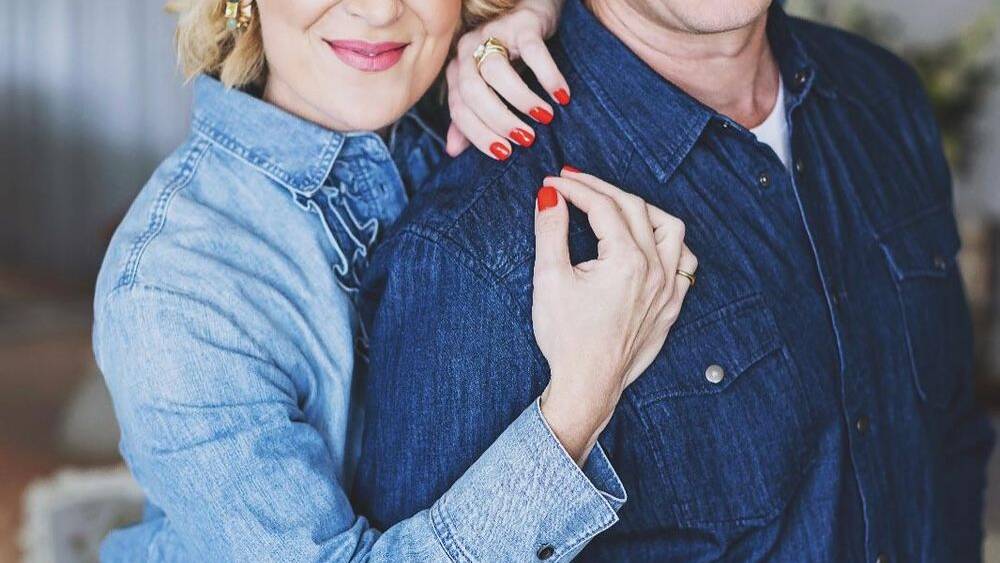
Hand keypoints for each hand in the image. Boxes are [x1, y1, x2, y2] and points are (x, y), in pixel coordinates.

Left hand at [446, 0, 569, 157]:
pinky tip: (561, 96)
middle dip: (498, 120)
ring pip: (497, 71)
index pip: (459, 110)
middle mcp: (468, 51)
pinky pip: (532, 51)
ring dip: (521, 99)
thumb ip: (469, 119)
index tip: (504, 153)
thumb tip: (452, 150)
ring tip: (544, 118)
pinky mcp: (521, 23)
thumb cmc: (507, 58)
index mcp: (456, 72)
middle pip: (474, 91)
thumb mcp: (487, 89)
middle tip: (526, 139)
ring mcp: (493, 33)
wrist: (530, 12)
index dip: (478, 134)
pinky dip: (548, 76)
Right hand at [531, 167, 696, 463]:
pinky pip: (684, 261)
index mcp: (627, 260)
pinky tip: (649, 240)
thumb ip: (551, 231)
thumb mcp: (549, 279)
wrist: (587, 384)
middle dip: (601, 189)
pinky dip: (668, 242)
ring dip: (642, 208)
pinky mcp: (671, 306)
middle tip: (572, 183)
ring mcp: (668, 289)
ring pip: (670, 228)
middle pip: (634, 207)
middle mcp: (655, 270)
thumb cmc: (566, 338)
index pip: (603, 206)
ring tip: (613, 204)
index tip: (552, 183)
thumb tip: (550, 197)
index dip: (575, 188)